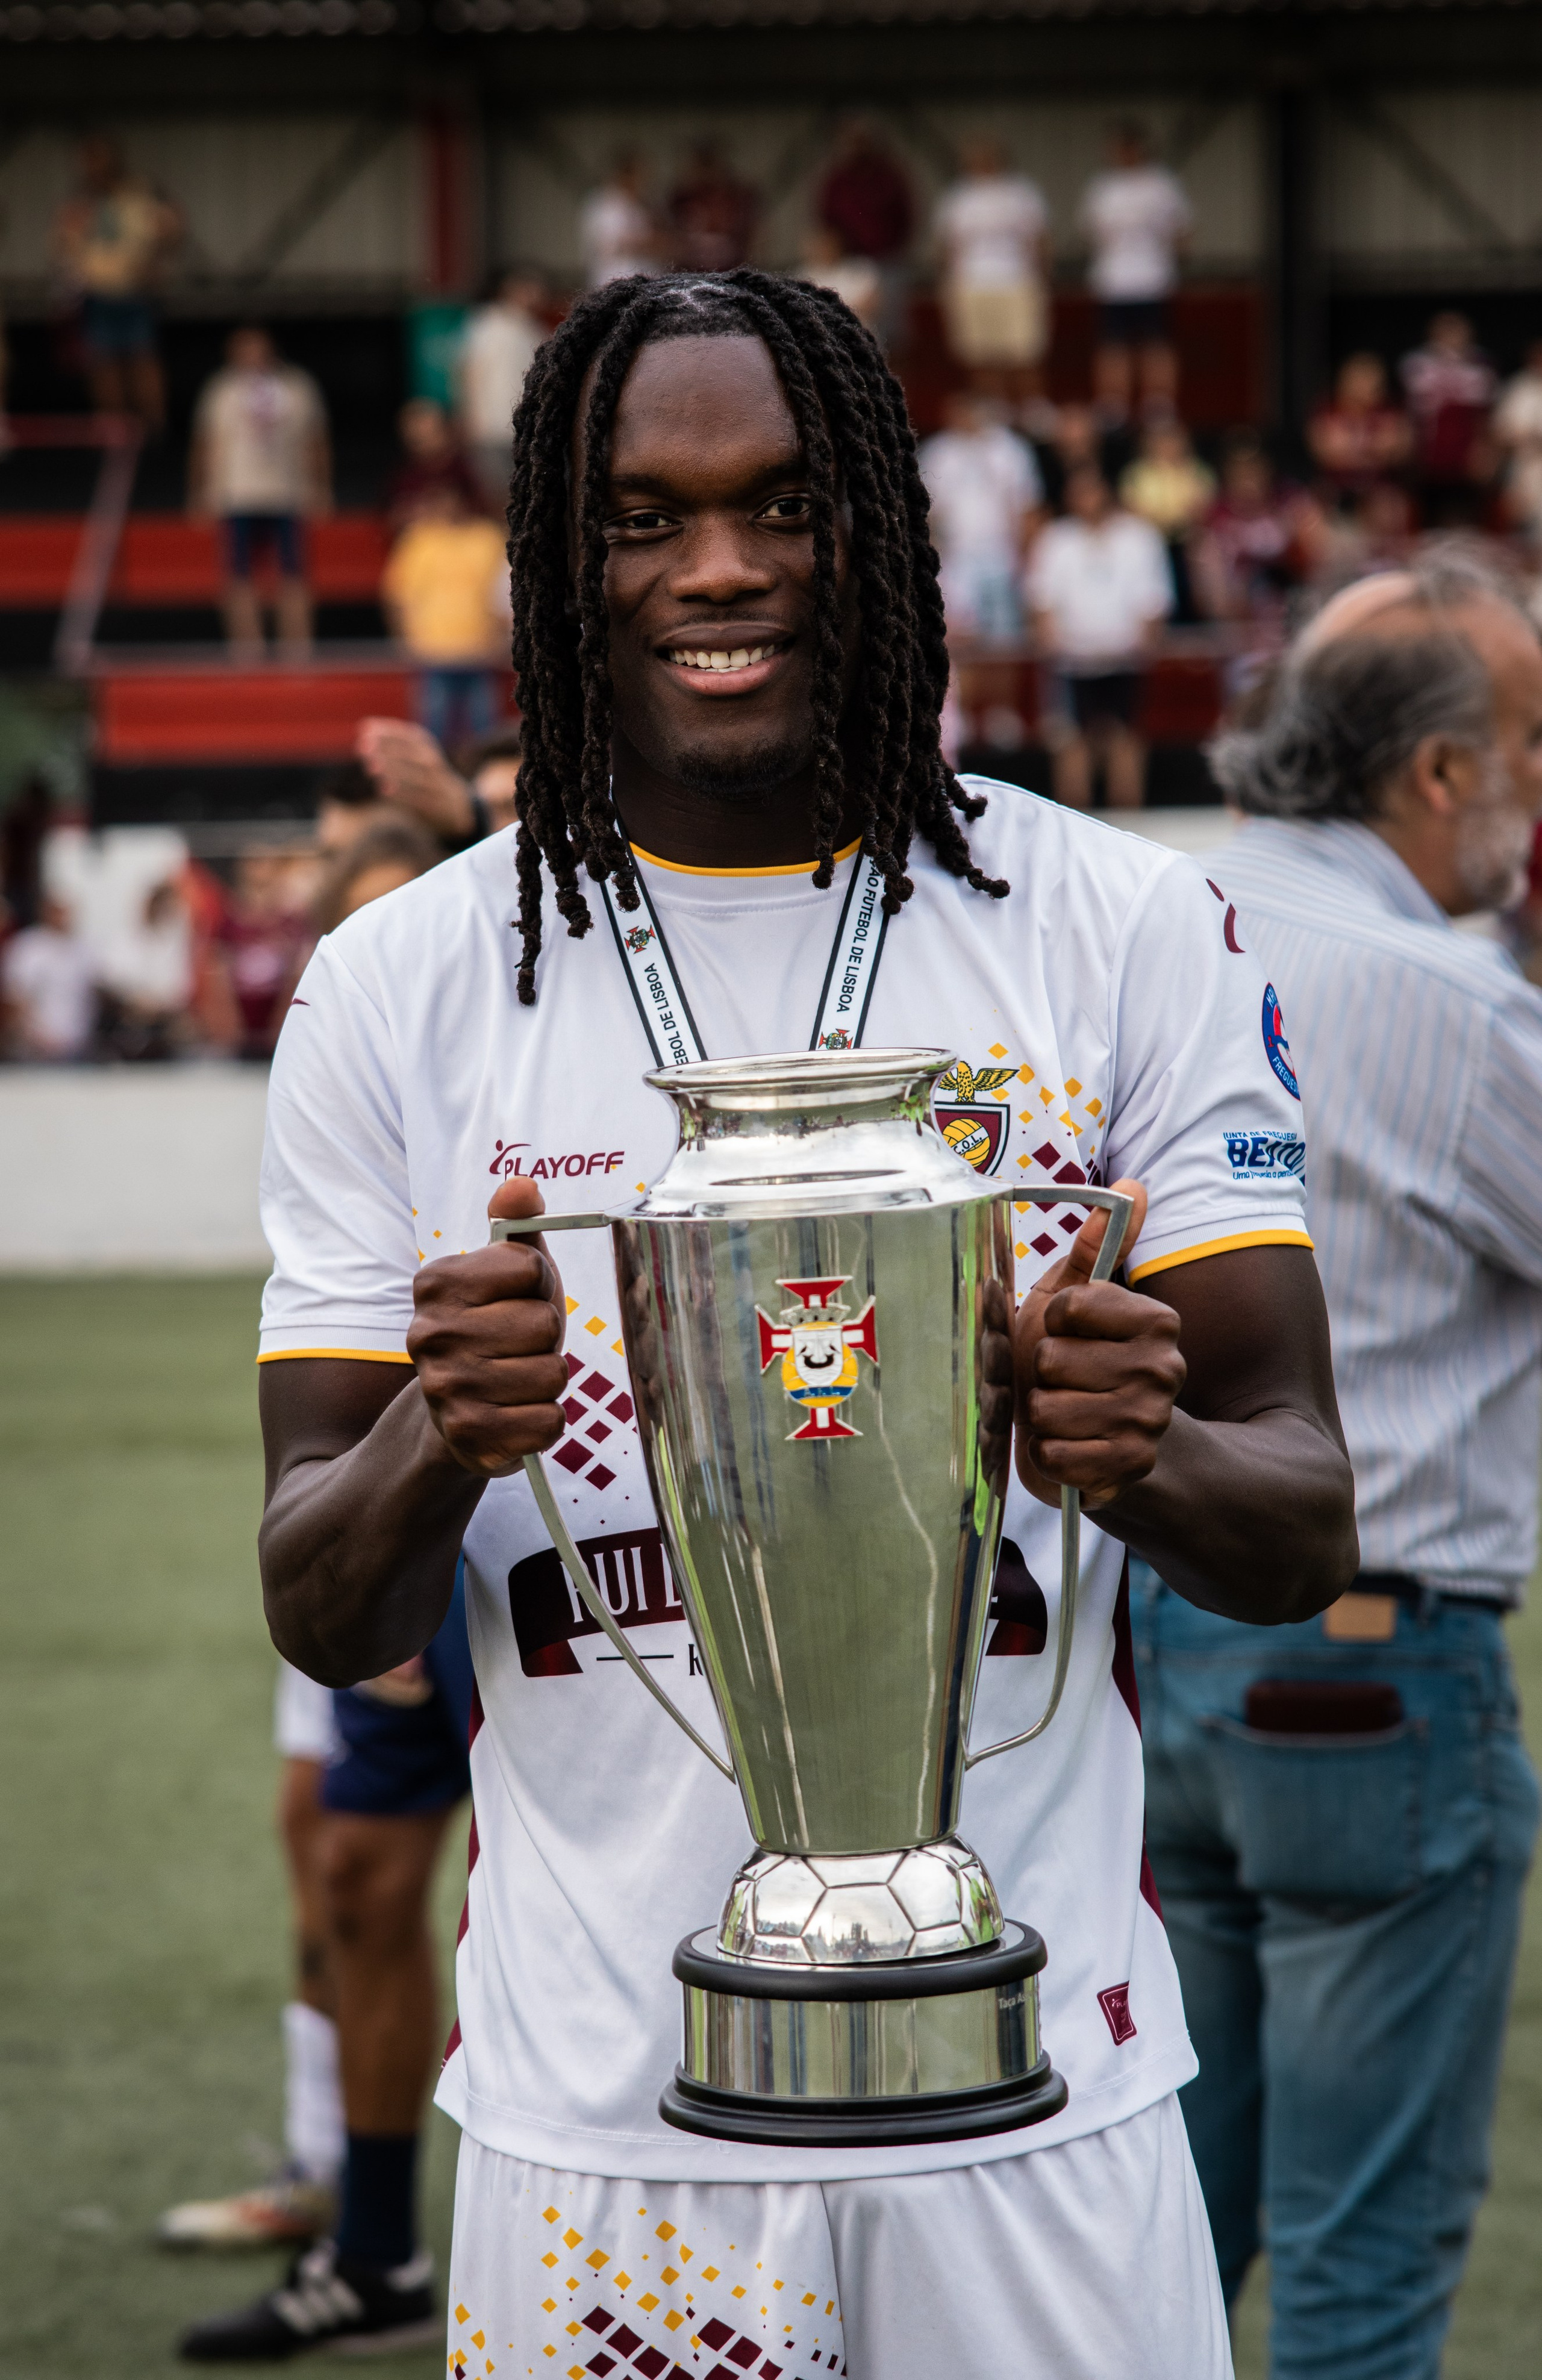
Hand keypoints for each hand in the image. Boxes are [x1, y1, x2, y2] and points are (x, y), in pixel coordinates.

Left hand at [355, 717, 474, 839]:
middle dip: (386, 750)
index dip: (386, 732)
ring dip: (392, 771)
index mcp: (426, 746)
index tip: (364, 730)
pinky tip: (383, 790)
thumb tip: (364, 727)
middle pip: (409, 754)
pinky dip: (400, 794)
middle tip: (363, 748)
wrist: (454, 803)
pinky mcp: (433, 803)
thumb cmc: (423, 773)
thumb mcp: (414, 752)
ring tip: (371, 768)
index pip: (407, 736)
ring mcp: (434, 783)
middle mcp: (431, 762)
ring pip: (413, 776)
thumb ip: (391, 741)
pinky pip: (416, 797)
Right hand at [406, 1177, 569, 1475]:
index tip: (513, 1300)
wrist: (455, 1415)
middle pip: (544, 1323)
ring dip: (547, 1380)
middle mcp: (428, 1334)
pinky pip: (549, 1421)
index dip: (538, 1286)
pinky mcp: (468, 1437)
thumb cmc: (493, 1332)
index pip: (531, 1267)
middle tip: (515, 1348)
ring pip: (552, 1374)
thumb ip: (514, 1227)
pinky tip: (516, 1414)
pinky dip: (544, 1420)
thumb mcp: (504, 1275)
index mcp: (435, 1283)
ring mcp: (445, 1389)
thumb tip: (521, 1185)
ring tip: (515, 1381)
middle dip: (544, 1338)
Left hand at [1013, 1178, 1184, 1507]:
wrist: (1101, 1447)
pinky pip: (1056, 1455)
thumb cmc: (1075, 1365)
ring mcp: (1150, 1422)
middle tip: (1060, 1381)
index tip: (1064, 1331)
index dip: (1050, 1320)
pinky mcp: (1129, 1468)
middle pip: (1052, 1359)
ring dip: (1041, 1415)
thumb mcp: (1073, 1303)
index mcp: (1157, 1323)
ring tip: (1062, 1413)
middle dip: (1041, 1373)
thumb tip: (1132, 1184)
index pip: (1069, 1304)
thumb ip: (1095, 1249)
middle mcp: (1165, 1370)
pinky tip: (1065, 1447)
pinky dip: (1047, 1453)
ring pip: (1050, 1409)